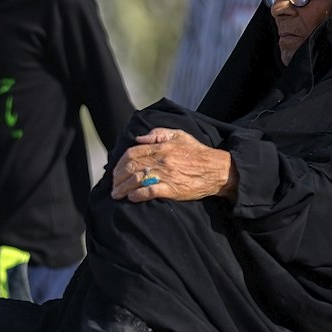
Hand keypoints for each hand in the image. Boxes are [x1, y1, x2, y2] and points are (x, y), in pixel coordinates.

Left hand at [110, 127, 237, 202]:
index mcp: (161, 147)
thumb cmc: (197, 152)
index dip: (120, 163)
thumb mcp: (179, 135)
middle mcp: (161, 160)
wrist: (217, 169)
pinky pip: (150, 191)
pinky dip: (137, 195)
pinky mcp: (172, 189)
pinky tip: (132, 198)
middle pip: (131, 167)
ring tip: (116, 194)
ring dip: (123, 188)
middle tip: (113, 185)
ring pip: (137, 179)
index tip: (115, 171)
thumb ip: (158, 134)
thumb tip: (138, 138)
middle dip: (118, 177)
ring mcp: (166, 175)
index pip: (132, 153)